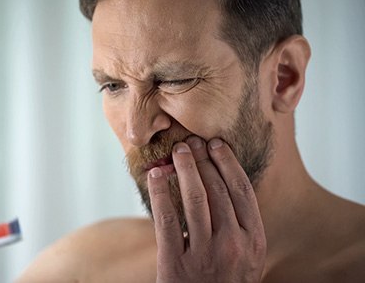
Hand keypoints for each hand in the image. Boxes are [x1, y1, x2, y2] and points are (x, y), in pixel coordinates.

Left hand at [148, 137, 265, 282]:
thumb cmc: (225, 281)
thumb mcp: (246, 257)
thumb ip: (240, 226)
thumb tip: (223, 181)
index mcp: (254, 241)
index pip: (242, 191)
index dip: (228, 163)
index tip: (216, 144)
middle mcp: (234, 245)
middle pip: (217, 190)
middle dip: (203, 160)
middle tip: (191, 142)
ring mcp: (205, 255)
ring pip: (194, 199)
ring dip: (184, 169)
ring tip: (177, 152)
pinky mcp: (176, 264)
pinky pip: (167, 220)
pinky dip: (161, 193)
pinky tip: (156, 176)